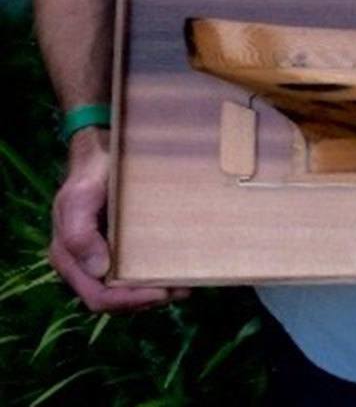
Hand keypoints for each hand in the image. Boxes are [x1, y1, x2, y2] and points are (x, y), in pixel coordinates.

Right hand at [48, 127, 188, 311]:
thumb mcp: (80, 196)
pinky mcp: (118, 246)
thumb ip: (80, 232)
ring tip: (186, 284)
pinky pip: (134, 270)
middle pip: (116, 299)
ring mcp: (101, 256)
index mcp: (69, 258)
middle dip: (148, 299)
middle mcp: (84, 263)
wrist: (100, 152)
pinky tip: (176, 269)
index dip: (129, 301)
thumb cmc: (90, 173)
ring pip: (127, 289)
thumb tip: (99, 269)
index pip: (98, 297)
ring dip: (155, 291)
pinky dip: (154, 275)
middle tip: (183, 290)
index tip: (162, 293)